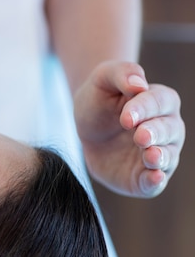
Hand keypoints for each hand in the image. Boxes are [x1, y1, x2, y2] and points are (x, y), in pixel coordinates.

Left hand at [74, 60, 184, 197]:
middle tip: (140, 136)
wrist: (86, 127)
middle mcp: (166, 128)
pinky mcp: (143, 176)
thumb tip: (138, 84)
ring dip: (160, 157)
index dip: (144, 108)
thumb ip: (121, 73)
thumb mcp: (103, 78)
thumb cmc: (99, 98)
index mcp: (160, 101)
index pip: (159, 102)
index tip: (125, 116)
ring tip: (150, 156)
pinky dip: (156, 182)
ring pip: (168, 156)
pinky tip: (154, 178)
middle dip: (155, 133)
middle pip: (169, 130)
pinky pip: (155, 182)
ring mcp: (158, 153)